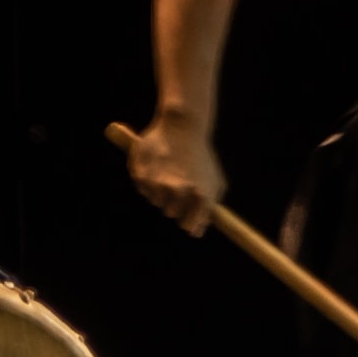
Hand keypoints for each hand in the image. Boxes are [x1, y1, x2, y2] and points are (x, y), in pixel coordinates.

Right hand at [123, 114, 224, 230]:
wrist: (183, 126)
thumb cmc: (201, 155)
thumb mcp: (214, 180)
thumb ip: (208, 208)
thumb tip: (197, 230)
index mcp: (201, 195)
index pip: (191, 227)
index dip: (189, 224)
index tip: (189, 221)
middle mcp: (180, 191)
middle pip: (172, 214)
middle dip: (175, 203)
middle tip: (179, 185)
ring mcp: (160, 184)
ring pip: (157, 201)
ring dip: (162, 191)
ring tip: (169, 170)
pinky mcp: (143, 176)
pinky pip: (144, 190)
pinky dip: (149, 181)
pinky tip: (158, 165)